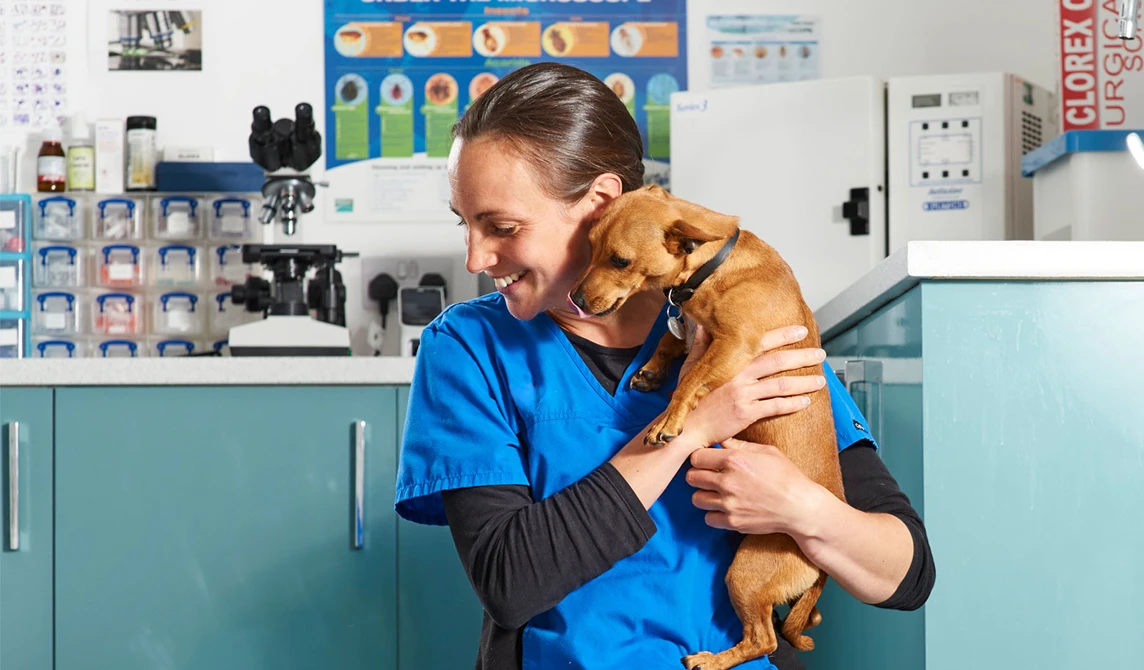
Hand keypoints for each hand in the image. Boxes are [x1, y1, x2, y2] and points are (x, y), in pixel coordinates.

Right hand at [679, 324, 826, 448]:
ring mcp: (743, 394)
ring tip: (820, 380)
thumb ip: (701, 346)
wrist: (687, 427)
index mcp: (729, 363)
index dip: (782, 336)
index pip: (760, 344)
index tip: (800, 331)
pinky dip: (793, 403)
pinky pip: (776, 406)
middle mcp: (738, 375)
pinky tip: (806, 401)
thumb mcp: (692, 368)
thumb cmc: (689, 399)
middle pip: (777, 362)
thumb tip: (704, 326)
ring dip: (804, 382)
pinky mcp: (746, 413)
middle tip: (820, 354)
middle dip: (802, 356)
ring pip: (781, 385)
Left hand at [685, 438, 825, 535]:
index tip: (706, 461)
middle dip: (698, 475)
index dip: (700, 458)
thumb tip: (720, 439)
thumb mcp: (766, 451)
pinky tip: (724, 508)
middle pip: (691, 477)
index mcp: (734, 460)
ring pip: (696, 498)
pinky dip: (714, 514)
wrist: (800, 506)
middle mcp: (727, 482)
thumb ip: (739, 445)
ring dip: (704, 495)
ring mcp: (729, 504)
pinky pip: (708, 518)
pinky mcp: (733, 522)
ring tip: (716, 493)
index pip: (696, 457)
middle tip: (708, 476)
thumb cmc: (786, 475)